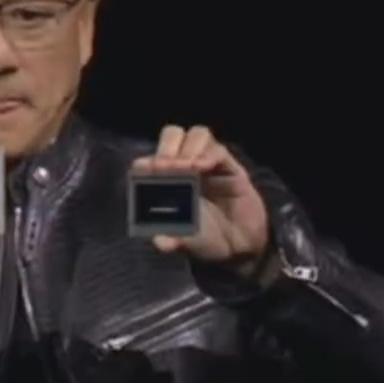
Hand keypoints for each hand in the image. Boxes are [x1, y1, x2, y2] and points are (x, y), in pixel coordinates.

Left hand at [133, 124, 271, 276]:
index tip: (143, 170)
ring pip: (196, 135)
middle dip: (167, 148)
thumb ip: (172, 241)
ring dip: (188, 148)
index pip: (152, 158)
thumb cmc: (206, 240)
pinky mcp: (230, 167)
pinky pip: (219, 150)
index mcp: (168, 181)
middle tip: (166, 167)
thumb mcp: (185, 242)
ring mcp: (209, 165)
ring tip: (186, 168)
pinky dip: (208, 154)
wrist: (240, 247)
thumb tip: (159, 242)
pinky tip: (203, 167)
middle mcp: (187, 168)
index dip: (146, 161)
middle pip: (172, 136)